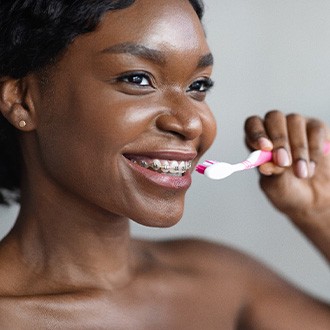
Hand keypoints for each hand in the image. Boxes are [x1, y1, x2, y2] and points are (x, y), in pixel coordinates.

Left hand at [244, 110, 329, 225]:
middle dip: (279, 140)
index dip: (257, 132)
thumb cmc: (288, 190)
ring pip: (295, 121)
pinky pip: (315, 129)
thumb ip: (271, 174)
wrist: (314, 199)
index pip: (252, 124)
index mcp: (258, 140)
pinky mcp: (317, 128)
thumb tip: (264, 165)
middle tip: (284, 163)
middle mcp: (275, 128)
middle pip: (274, 118)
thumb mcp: (276, 187)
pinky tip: (312, 166)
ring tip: (301, 174)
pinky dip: (314, 149)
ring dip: (299, 149)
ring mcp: (296, 126)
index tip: (264, 147)